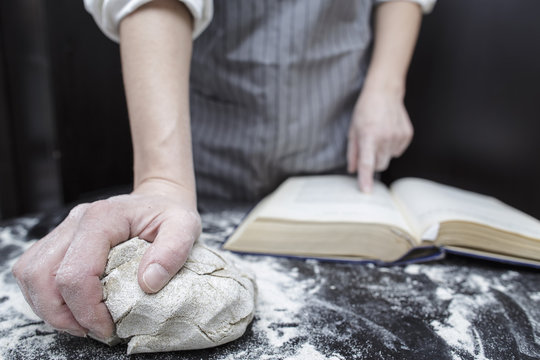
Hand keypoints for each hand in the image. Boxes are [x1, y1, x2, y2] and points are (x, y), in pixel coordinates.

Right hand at [12, 179, 200, 338]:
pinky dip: (45, 296)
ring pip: (30, 274)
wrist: (159, 201)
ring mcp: (64, 229)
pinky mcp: (60, 240)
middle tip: (92, 330)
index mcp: (103, 218)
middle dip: (63, 315)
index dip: (87, 310)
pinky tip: (72, 307)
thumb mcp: (185, 227)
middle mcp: (76, 221)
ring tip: (80, 323)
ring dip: (49, 308)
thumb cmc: (169, 215)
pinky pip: (33, 271)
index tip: (109, 328)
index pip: (76, 273)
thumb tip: (147, 283)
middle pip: (43, 276)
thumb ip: (172, 252)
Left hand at [347, 87, 412, 191]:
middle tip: (369, 148)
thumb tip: (352, 170)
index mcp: (369, 136)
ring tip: (379, 136)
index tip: (366, 191)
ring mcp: (398, 137)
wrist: (385, 92)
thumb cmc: (365, 110)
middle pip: (379, 166)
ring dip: (382, 153)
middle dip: (373, 162)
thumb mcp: (353, 130)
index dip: (365, 179)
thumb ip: (352, 152)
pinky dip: (392, 147)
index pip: (367, 163)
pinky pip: (398, 151)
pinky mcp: (407, 136)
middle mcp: (385, 138)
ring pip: (389, 159)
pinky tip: (388, 133)